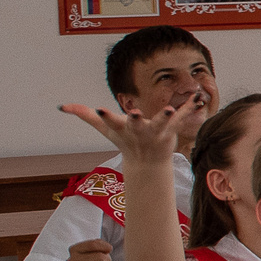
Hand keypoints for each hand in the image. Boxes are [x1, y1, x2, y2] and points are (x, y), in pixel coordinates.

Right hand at [60, 100, 183, 166]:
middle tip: (136, 114)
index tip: (99, 109)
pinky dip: (190, 108)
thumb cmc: (124, 141)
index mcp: (122, 129)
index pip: (111, 123)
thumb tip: (61, 106)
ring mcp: (156, 132)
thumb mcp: (104, 128)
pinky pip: (183, 118)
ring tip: (170, 109)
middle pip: (136, 125)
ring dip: (165, 117)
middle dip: (136, 120)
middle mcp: (139, 131)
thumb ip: (85, 115)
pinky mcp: (172, 129)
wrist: (147, 162)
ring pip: (162, 124)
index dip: (105, 117)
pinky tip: (199, 98)